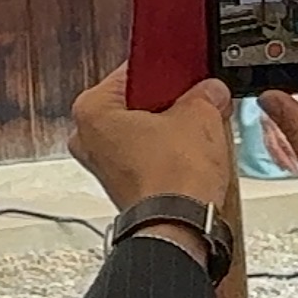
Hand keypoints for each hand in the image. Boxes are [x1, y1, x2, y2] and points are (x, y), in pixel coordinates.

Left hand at [70, 63, 235, 217]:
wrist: (181, 226)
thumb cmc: (173, 176)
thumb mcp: (200, 115)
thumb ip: (205, 93)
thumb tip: (210, 90)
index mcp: (91, 109)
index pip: (132, 73)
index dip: (166, 71)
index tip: (186, 73)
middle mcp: (87, 137)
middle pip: (136, 104)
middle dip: (170, 104)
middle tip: (197, 103)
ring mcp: (103, 164)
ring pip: (142, 132)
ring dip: (171, 130)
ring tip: (199, 131)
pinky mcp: (122, 185)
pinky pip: (146, 156)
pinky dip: (168, 154)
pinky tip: (192, 155)